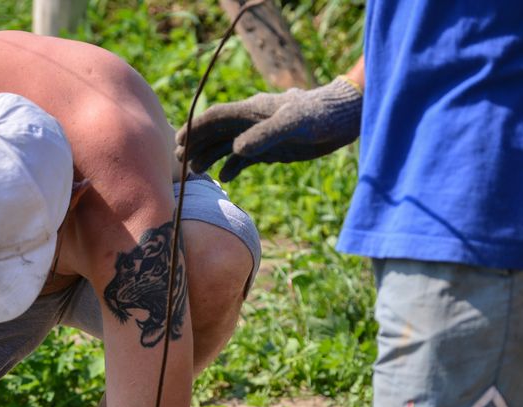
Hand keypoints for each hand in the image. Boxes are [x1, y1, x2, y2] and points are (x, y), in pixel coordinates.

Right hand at [175, 76, 361, 180]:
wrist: (345, 118)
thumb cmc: (320, 116)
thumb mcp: (294, 124)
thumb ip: (264, 136)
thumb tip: (236, 150)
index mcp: (252, 110)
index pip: (215, 117)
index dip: (195, 128)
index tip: (178, 142)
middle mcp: (251, 122)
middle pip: (215, 132)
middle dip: (195, 144)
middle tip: (178, 162)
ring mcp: (260, 135)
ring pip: (226, 145)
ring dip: (209, 156)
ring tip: (194, 172)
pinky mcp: (271, 148)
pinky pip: (244, 158)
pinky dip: (232, 167)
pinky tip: (224, 179)